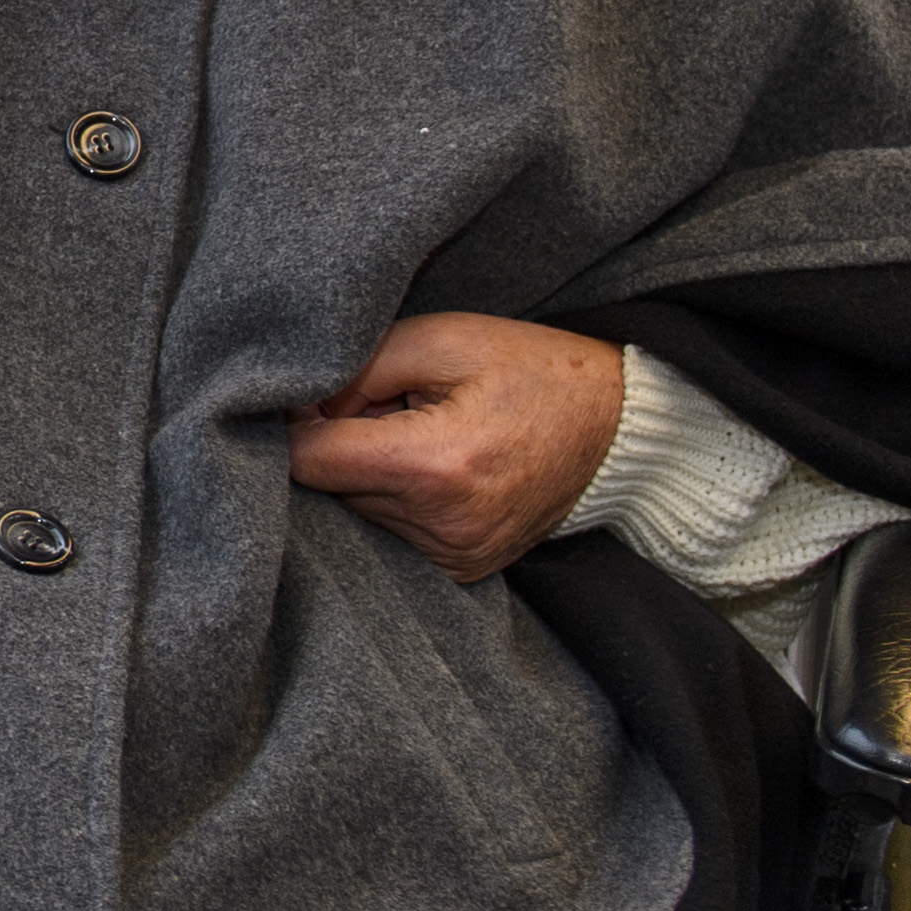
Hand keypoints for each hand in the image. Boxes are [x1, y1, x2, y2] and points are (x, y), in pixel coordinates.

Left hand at [289, 314, 625, 584]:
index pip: (308, 461)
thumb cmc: (528, 370)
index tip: (311, 397)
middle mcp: (441, 527)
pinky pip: (391, 534)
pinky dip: (396, 500)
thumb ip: (355, 371)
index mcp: (433, 467)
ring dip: (369, 474)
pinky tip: (433, 468)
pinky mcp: (462, 571)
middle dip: (343, 444)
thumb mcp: (440, 338)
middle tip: (387, 406)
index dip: (297, 423)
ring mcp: (454, 558)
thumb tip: (296, 408)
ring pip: (357, 513)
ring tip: (418, 434)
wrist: (613, 428)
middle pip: (331, 488)